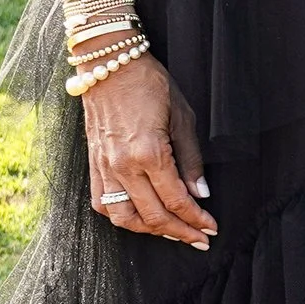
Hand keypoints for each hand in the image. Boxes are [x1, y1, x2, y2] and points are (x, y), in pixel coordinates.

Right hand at [81, 53, 214, 245]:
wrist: (109, 63)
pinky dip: (122, 217)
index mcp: (150, 154)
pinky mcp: (93, 165)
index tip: (211, 228)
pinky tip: (139, 217)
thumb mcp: (183, 117)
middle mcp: (123, 167)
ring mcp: (104, 167)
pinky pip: (102, 204)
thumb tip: (201, 194)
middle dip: (179, 232)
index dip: (196, 220)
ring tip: (171, 232)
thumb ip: (191, 160)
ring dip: (149, 231)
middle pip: (153, 216)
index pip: (176, 201)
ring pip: (124, 218)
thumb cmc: (150, 84)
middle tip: (199, 240)